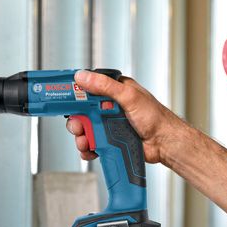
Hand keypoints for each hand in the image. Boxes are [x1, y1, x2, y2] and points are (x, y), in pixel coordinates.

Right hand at [67, 70, 186, 164]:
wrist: (165, 143)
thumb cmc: (155, 117)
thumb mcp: (129, 96)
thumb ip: (105, 86)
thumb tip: (83, 77)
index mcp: (114, 92)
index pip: (88, 88)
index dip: (74, 93)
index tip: (62, 97)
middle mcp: (110, 107)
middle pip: (82, 112)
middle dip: (76, 120)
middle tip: (78, 126)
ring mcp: (110, 124)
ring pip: (86, 129)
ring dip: (81, 136)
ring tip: (85, 141)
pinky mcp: (111, 140)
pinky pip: (93, 144)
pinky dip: (88, 148)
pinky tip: (90, 150)